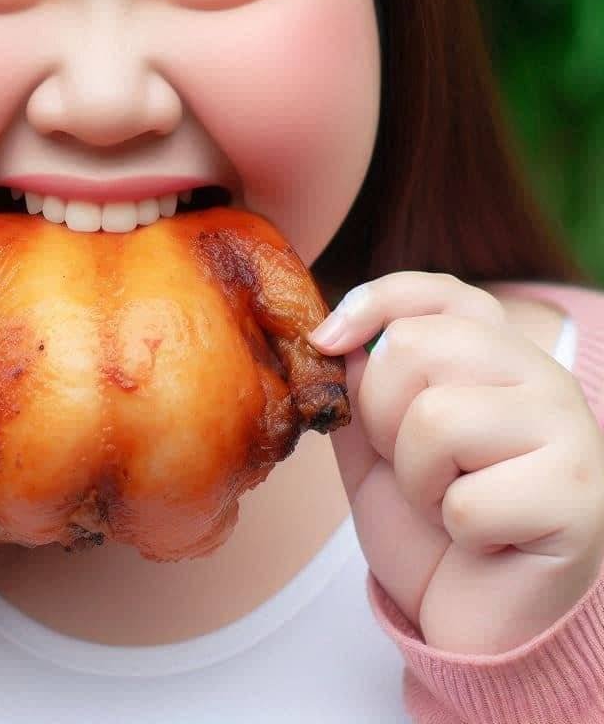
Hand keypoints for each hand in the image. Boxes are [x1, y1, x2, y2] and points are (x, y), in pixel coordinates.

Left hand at [309, 272, 603, 654]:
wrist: (468, 613)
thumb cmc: (424, 521)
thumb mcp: (374, 439)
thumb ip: (360, 381)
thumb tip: (339, 336)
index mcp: (495, 353)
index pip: (436, 292)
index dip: (372, 303)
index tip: (328, 342)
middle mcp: (542, 376)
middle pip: (415, 346)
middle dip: (381, 417)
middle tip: (412, 465)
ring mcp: (571, 432)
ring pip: (437, 420)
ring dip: (416, 479)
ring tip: (446, 501)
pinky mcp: (579, 500)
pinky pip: (467, 500)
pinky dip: (455, 530)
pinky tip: (484, 540)